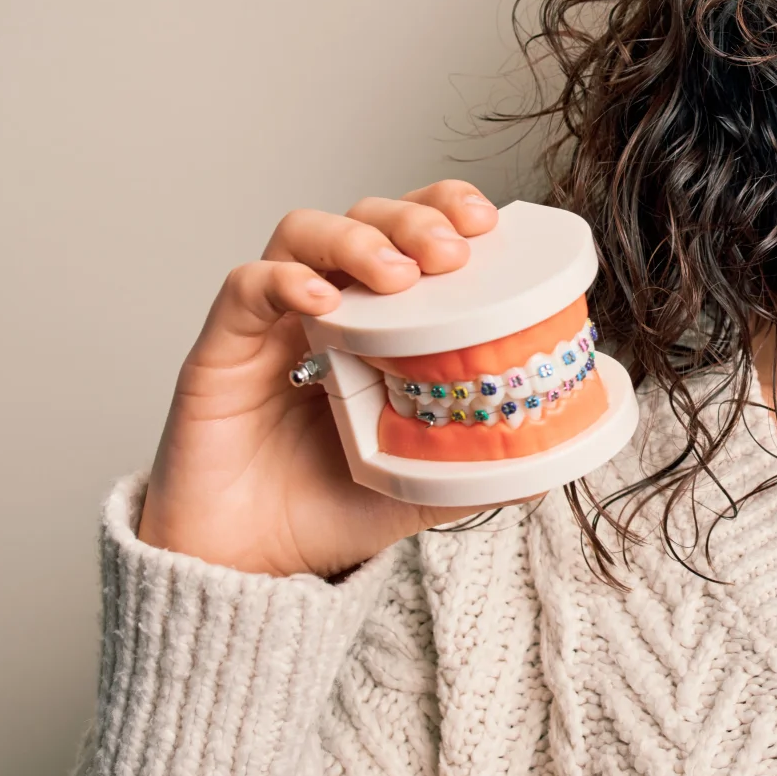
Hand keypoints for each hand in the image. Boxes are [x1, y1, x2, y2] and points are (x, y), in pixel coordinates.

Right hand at [137, 180, 508, 579]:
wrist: (251, 566)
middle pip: (364, 217)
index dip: (444, 209)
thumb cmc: (328, 511)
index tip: (486, 222)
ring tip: (398, 275)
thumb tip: (555, 450)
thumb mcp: (425, 484)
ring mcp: (272, 322)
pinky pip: (245, 288)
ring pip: (303, 233)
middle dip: (412, 219)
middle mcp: (325, 306)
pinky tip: (322, 299)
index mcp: (378, 323)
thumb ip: (480, 462)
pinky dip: (284, 280)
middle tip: (452, 252)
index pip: (410, 234)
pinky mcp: (222, 348)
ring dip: (357, 238)